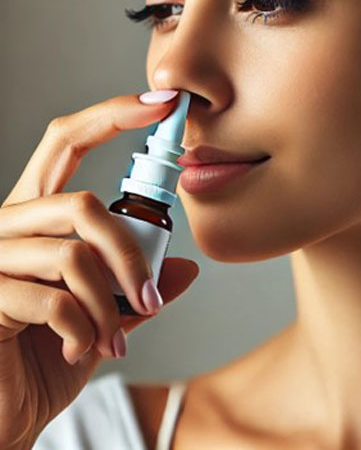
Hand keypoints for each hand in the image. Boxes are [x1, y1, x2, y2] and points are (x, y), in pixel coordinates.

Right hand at [0, 92, 198, 449]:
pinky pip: (54, 299)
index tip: (162, 102)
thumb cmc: (43, 361)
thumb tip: (183, 268)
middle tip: (150, 293)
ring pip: (73, 254)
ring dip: (111, 301)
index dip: (112, 114)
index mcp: (35, 219)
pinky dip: (86, 328)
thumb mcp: (102, 319)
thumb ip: (133, 290)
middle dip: (128, 248)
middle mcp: (6, 227)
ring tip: (118, 336)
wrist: (0, 417)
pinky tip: (83, 349)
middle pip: (78, 203)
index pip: (67, 143)